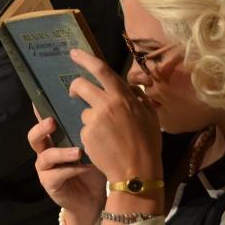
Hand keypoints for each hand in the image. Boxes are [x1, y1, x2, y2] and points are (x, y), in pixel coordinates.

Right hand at [27, 115, 104, 223]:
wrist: (93, 200)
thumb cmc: (92, 169)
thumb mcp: (90, 147)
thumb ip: (86, 132)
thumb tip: (94, 109)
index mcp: (53, 140)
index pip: (43, 122)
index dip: (39, 110)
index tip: (39, 99)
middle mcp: (45, 152)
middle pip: (34, 137)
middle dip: (41, 128)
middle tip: (52, 122)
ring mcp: (45, 169)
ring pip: (45, 156)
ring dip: (62, 153)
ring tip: (77, 152)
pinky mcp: (49, 184)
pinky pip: (56, 174)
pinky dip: (71, 170)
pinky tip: (84, 168)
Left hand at [68, 49, 163, 184]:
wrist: (136, 172)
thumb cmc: (147, 144)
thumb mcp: (150, 116)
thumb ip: (139, 98)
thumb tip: (131, 87)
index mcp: (123, 97)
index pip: (102, 70)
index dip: (86, 59)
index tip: (74, 53)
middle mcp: (106, 104)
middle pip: (81, 85)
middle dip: (75, 87)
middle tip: (74, 92)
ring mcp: (94, 120)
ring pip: (84, 112)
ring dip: (90, 119)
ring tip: (106, 135)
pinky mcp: (86, 135)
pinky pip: (85, 130)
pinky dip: (91, 135)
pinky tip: (103, 145)